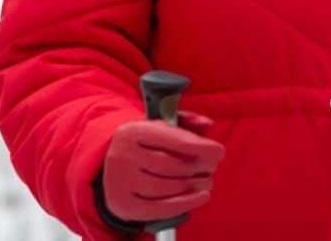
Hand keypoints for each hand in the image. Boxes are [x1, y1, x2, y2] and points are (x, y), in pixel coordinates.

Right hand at [101, 110, 223, 223]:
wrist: (112, 169)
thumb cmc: (143, 147)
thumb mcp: (159, 128)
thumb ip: (185, 122)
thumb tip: (207, 124)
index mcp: (133, 131)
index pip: (171, 139)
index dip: (199, 146)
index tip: (218, 151)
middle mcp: (123, 155)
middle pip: (169, 164)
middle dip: (197, 167)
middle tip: (211, 167)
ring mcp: (121, 181)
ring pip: (165, 187)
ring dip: (193, 185)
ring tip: (207, 181)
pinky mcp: (124, 204)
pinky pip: (159, 208)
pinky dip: (184, 204)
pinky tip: (199, 197)